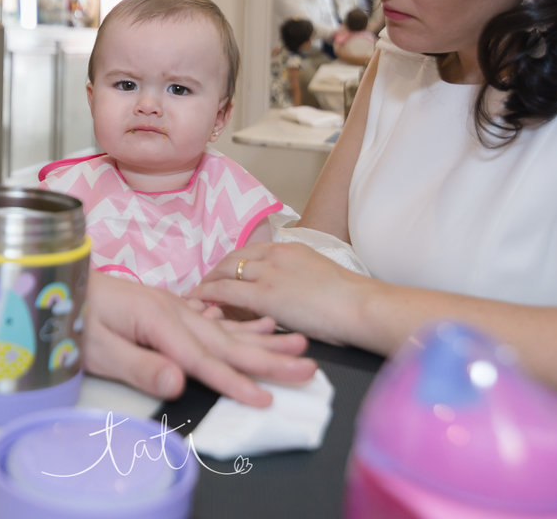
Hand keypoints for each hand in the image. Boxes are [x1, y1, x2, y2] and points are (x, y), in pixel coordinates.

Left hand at [84, 273, 316, 407]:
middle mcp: (175, 311)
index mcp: (158, 321)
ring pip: (229, 329)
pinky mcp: (173, 309)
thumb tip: (179, 383)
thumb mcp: (97, 349)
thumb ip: (140, 366)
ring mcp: (177, 308)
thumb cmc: (74, 317)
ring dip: (266, 340)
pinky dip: (243, 325)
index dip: (234, 382)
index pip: (203, 360)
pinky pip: (216, 319)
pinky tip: (264, 327)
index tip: (265, 398)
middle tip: (308, 370)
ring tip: (300, 344)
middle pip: (228, 342)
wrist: (60, 282)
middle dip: (270, 359)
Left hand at [191, 242, 371, 345]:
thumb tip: (293, 292)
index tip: (225, 274)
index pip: (252, 252)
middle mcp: (276, 255)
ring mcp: (268, 273)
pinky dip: (207, 296)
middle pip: (234, 258)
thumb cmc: (352, 301)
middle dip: (215, 271)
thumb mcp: (322, 278)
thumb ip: (301, 279)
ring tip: (194, 296)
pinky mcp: (263, 295)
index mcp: (292, 249)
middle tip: (203, 285)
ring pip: (224, 272)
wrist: (362, 306)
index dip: (234, 264)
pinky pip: (224, 291)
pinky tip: (197, 304)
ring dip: (206, 283)